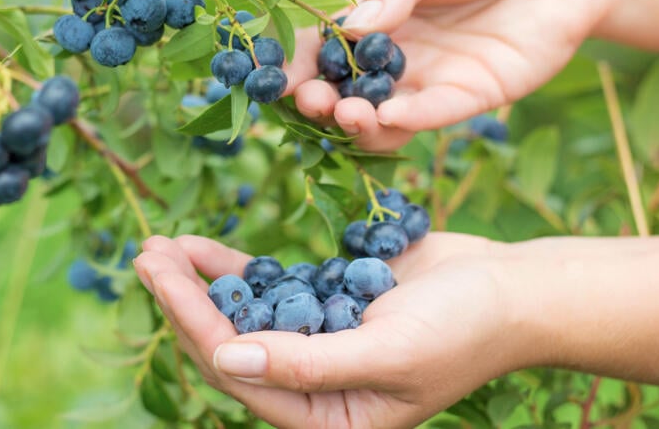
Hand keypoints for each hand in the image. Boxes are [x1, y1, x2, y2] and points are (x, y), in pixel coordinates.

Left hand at [134, 234, 529, 428]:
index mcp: (326, 420)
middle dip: (184, 301)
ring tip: (158, 247)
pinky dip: (234, 269)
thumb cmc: (464, 329)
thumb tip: (226, 356)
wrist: (514, 290)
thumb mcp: (387, 352)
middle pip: (230, 344)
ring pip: (240, 316)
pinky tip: (199, 248)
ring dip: (199, 283)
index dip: (193, 322)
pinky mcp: (324, 305)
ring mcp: (316, 345)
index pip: (240, 373)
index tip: (159, 274)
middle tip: (144, 254)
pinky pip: (266, 290)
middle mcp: (313, 389)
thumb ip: (305, 364)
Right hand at [284, 0, 624, 151]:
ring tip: (346, 114)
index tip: (272, 79)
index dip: (294, 60)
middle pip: (342, 84)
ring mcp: (427, 75)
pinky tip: (388, 117)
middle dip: (319, 99)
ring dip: (356, 121)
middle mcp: (393, 48)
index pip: (321, 38)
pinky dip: (406, 121)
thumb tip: (348, 29)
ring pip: (379, 113)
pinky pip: (429, 116)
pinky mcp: (467, 97)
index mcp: (374, 4)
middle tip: (310, 101)